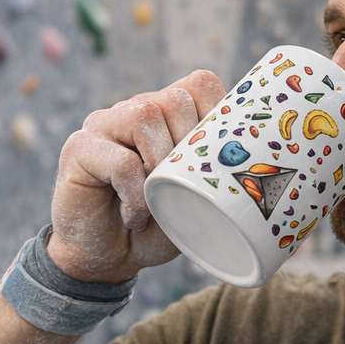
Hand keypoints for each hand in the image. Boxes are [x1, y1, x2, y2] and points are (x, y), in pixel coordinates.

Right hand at [48, 70, 225, 281]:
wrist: (109, 258)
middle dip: (189, 146)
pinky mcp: (78, 149)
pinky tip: (134, 215)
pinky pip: (121, 160)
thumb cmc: (158, 228)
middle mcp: (133, 111)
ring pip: (146, 115)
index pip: (200, 84)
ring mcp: (103, 125)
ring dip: (160, 165)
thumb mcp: (197, 199)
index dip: (217, 115)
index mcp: (166, 116)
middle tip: (181, 188)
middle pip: (174, 98)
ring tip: (155, 201)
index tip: (216, 160)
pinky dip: (136, 195)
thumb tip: (266, 163)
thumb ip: (218, 173)